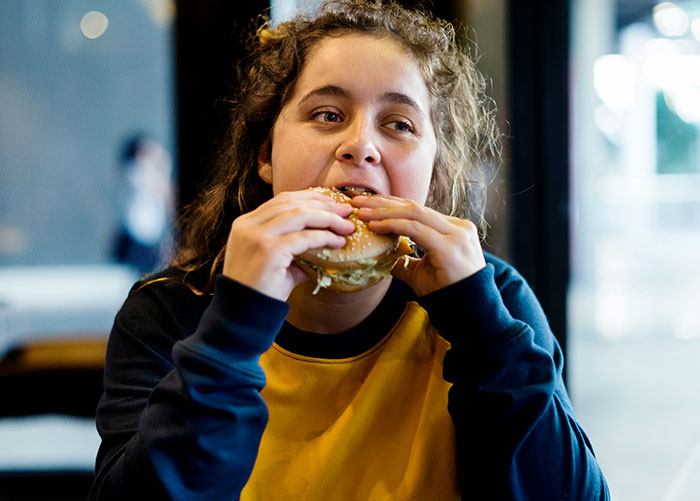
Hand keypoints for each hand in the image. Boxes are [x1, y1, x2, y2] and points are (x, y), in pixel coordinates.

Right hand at [222, 190, 354, 300]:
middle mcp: (248, 225)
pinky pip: (305, 238)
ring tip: (346, 226)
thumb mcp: (274, 261)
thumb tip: (326, 242)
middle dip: (323, 204)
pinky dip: (325, 238)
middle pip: (292, 203)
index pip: (281, 200)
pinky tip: (338, 242)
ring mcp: (257, 236)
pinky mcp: (269, 251)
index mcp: (246, 224)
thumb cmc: (259, 291)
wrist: (241, 316)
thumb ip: (294, 248)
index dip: (309, 197)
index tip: (331, 202)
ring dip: (328, 218)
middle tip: (345, 209)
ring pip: (300, 215)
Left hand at [353, 195, 485, 296]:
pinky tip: (375, 226)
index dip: (391, 205)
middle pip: (414, 207)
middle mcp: (458, 227)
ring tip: (362, 212)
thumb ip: (407, 261)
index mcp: (454, 228)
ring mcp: (456, 234)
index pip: (418, 210)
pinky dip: (392, 225)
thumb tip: (385, 258)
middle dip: (383, 203)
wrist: (469, 313)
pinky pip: (415, 229)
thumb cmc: (446, 293)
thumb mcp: (423, 272)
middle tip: (358, 201)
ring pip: (414, 214)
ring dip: (384, 212)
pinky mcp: (450, 246)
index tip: (368, 204)